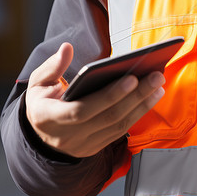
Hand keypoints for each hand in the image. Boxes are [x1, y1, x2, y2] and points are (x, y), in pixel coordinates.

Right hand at [25, 42, 165, 157]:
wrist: (39, 135)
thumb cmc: (42, 102)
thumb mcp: (38, 83)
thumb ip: (52, 66)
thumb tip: (66, 48)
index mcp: (48, 118)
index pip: (82, 110)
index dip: (109, 95)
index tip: (131, 77)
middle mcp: (66, 136)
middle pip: (108, 117)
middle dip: (136, 96)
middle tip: (156, 76)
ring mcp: (82, 145)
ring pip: (118, 126)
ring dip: (142, 105)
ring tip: (158, 84)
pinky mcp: (95, 148)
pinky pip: (120, 131)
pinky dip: (138, 114)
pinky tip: (151, 97)